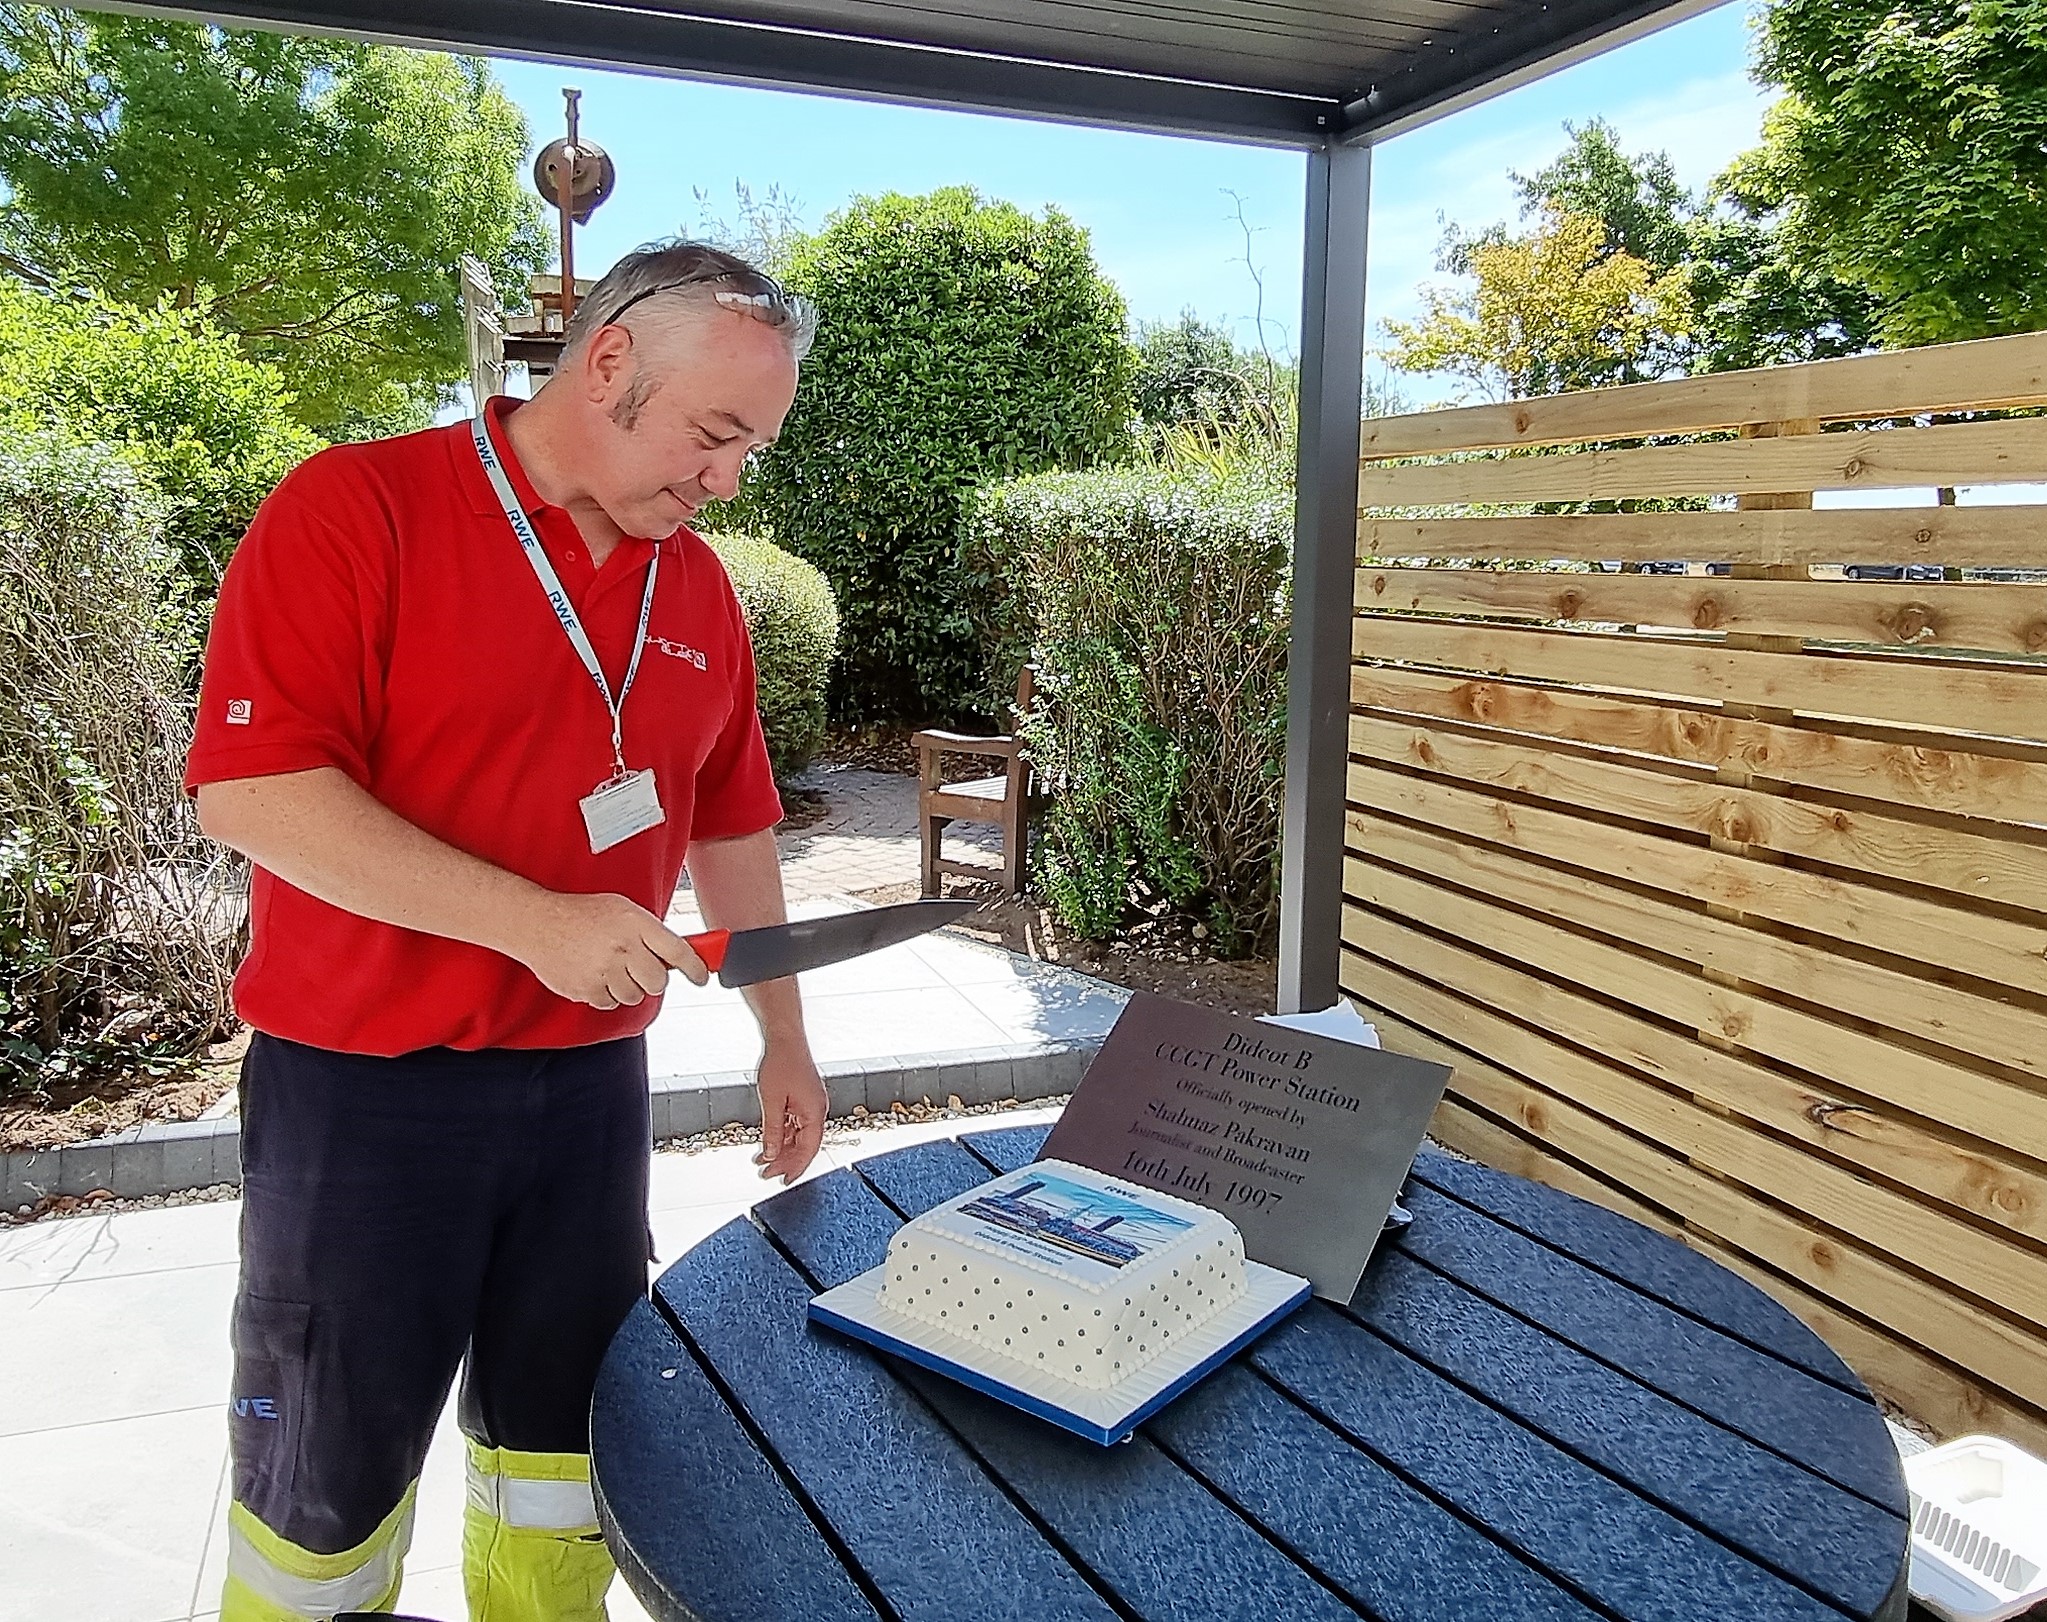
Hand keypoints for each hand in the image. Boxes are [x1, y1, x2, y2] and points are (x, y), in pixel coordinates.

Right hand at [516, 891, 707, 1008]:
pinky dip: (606, 995)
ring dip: (629, 987)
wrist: (538, 923)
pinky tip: (596, 975)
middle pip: (658, 982)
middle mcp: (622, 948)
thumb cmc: (581, 913)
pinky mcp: (586, 989)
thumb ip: (651, 931)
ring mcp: (603, 971)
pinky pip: (610, 1004)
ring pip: (635, 996)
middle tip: (640, 967)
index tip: (701, 977)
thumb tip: (680, 953)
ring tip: (612, 967)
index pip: (678, 952)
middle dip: (653, 978)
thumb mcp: (623, 909)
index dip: (696, 968)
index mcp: (635, 924)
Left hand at [754, 1034, 825, 1183]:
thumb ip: (772, 1130)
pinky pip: (795, 1125)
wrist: (785, 1039)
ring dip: (782, 1149)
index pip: (808, 1150)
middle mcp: (816, 1111)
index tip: (784, 1181)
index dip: (796, 1168)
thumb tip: (770, 1153)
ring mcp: (810, 1105)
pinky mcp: (803, 1100)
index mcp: (814, 1113)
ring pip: (798, 1136)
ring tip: (762, 1161)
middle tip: (766, 1174)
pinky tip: (769, 1142)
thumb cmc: (782, 1063)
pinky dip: (782, 1135)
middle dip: (785, 1161)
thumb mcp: (772, 1101)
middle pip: (804, 1145)